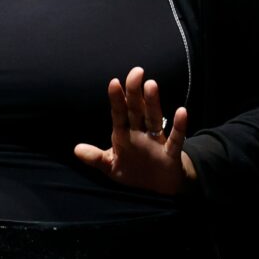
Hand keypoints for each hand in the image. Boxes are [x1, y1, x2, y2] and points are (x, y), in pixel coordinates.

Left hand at [73, 65, 193, 195]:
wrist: (158, 187)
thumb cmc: (134, 170)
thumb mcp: (111, 166)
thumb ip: (96, 158)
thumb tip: (76, 149)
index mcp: (124, 134)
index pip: (119, 114)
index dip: (117, 99)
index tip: (114, 82)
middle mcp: (141, 133)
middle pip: (137, 110)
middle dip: (135, 92)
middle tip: (136, 71)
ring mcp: (156, 141)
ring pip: (154, 118)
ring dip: (153, 103)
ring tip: (151, 84)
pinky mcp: (171, 153)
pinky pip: (176, 138)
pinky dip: (179, 126)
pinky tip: (181, 111)